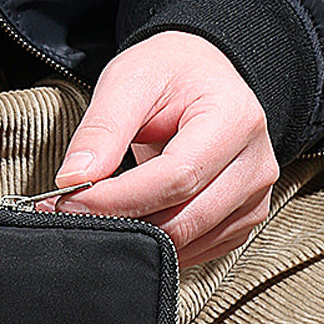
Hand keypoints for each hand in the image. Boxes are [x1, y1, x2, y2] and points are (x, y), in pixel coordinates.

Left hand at [41, 32, 279, 266]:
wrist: (201, 77)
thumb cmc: (167, 74)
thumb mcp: (127, 83)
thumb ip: (101, 131)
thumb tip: (73, 179)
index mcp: (234, 121)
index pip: (174, 179)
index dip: (117, 199)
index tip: (70, 200)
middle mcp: (254, 164)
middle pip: (183, 220)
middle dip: (119, 222)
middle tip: (70, 212)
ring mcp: (252, 197)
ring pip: (187, 241)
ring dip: (134, 239)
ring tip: (95, 214)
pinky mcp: (240, 219)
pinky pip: (196, 249)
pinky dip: (156, 246)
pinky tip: (128, 221)